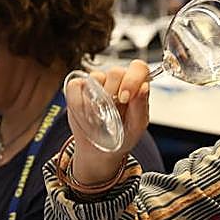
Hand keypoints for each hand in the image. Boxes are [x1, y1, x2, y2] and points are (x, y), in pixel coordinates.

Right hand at [68, 60, 151, 184]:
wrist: (101, 152)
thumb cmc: (123, 136)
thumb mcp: (137, 125)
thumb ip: (141, 106)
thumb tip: (144, 87)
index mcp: (135, 86)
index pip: (139, 68)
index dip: (133, 79)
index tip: (125, 98)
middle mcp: (117, 81)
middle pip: (116, 72)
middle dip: (114, 93)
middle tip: (112, 111)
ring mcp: (96, 83)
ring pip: (95, 77)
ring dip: (97, 100)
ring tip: (100, 116)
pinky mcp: (78, 88)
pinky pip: (75, 86)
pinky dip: (79, 102)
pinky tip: (86, 115)